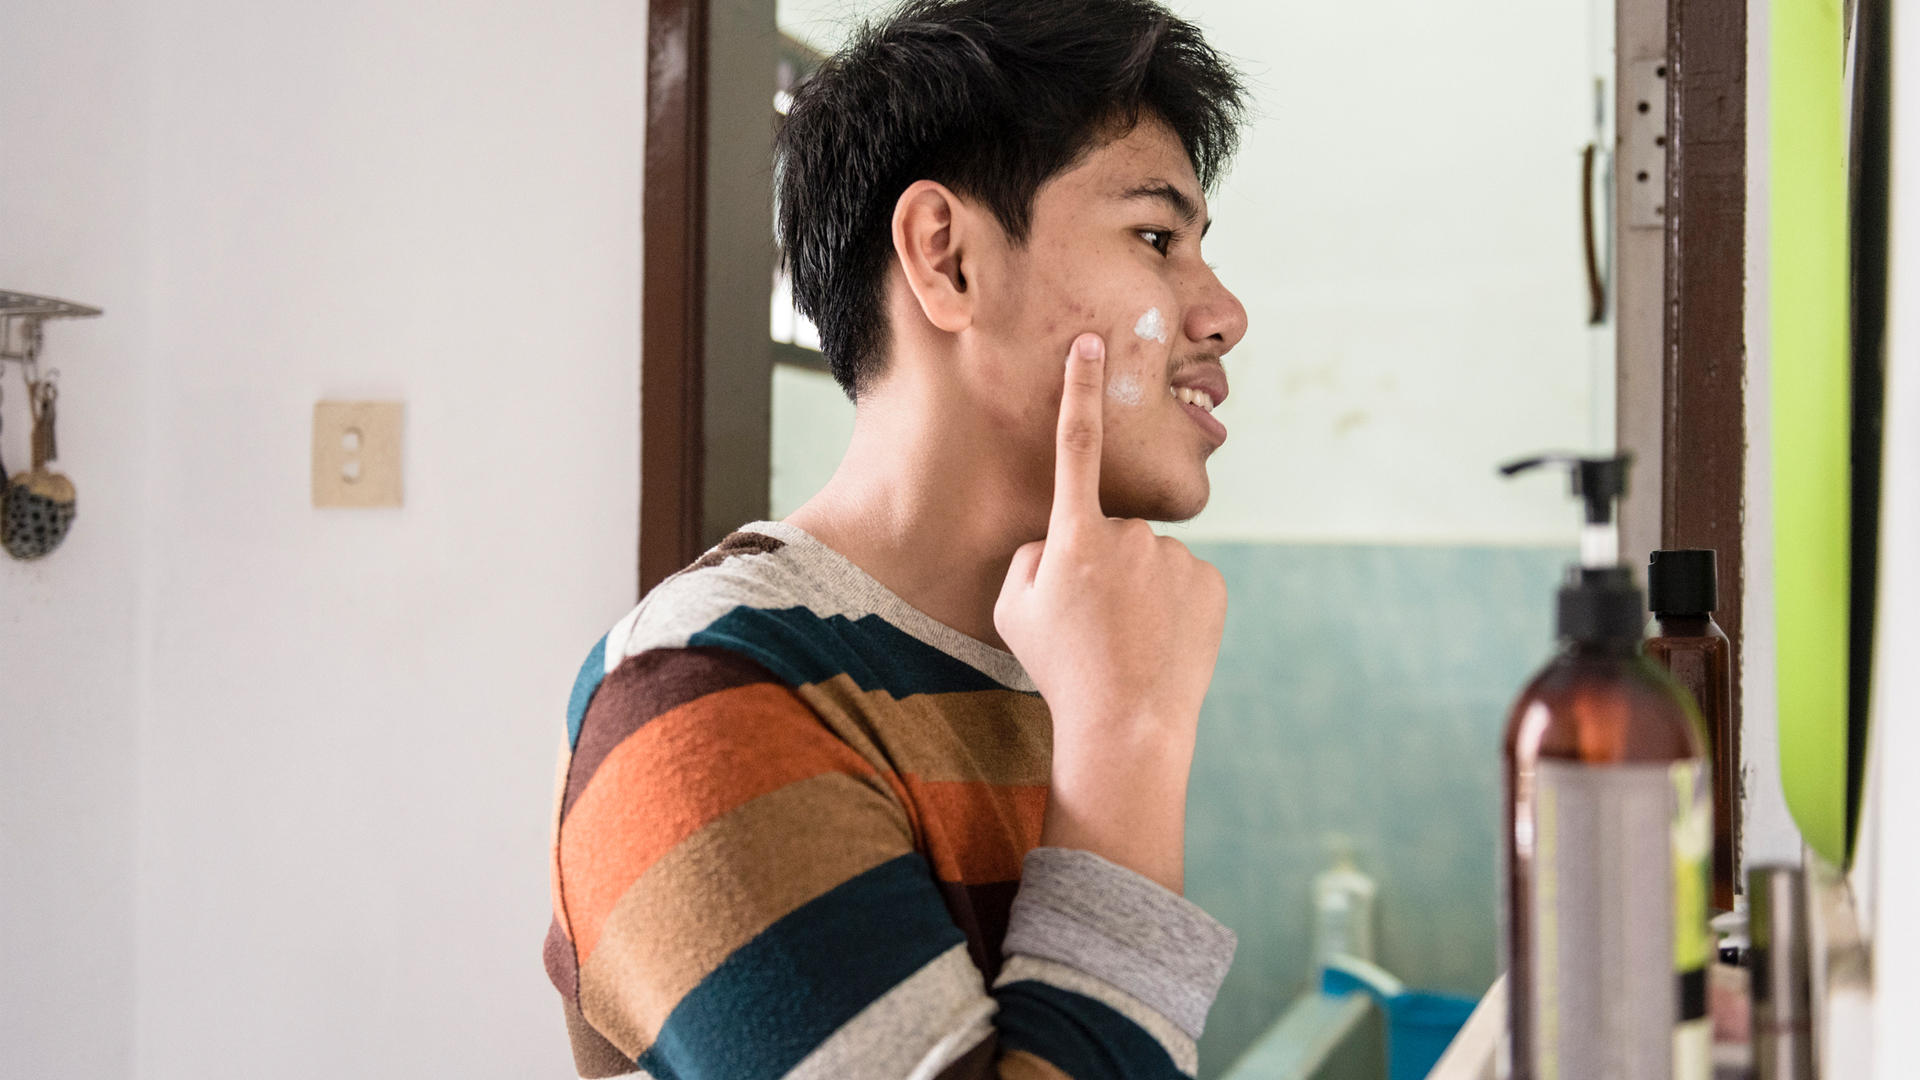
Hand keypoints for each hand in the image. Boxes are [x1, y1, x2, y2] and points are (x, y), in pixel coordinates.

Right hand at [994, 333, 1227, 893]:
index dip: (1080, 390)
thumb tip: (1058, 541)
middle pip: (1108, 533)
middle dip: (1098, 567)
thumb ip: (1031, 557)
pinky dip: (1171, 609)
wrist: (1127, 727)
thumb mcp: (1012, 610)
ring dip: (1136, 592)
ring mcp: (1176, 558)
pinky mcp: (1212, 585)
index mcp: (1075, 535)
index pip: (1075, 445)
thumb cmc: (1059, 669)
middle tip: (1090, 627)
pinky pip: (1182, 584)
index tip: (1092, 341)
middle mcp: (1130, 535)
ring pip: (1148, 561)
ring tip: (1125, 644)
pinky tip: (1159, 646)